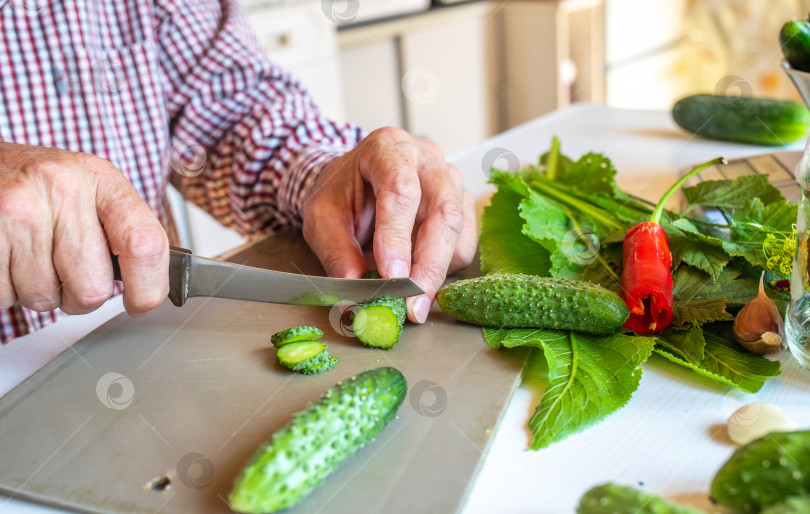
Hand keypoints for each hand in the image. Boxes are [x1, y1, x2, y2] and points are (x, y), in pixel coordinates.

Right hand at [0, 142, 168, 315]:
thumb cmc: (35, 186)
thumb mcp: (86, 189)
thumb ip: (121, 230)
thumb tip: (151, 286)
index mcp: (100, 178)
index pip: (145, 244)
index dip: (148, 287)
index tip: (140, 303)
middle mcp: (63, 187)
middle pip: (93, 287)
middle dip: (77, 295)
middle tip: (62, 271)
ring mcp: (20, 208)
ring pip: (45, 298)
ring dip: (37, 292)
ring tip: (28, 256)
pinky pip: (6, 296)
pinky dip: (6, 290)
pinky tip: (7, 258)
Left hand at [302, 128, 476, 322]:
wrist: (354, 182)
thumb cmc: (340, 195)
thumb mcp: (322, 220)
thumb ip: (337, 254)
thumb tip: (355, 295)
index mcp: (388, 149)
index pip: (401, 190)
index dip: (398, 236)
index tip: (392, 276)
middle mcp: (427, 159)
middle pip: (442, 212)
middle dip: (429, 265)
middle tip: (413, 305)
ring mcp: (450, 180)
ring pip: (457, 232)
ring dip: (436, 272)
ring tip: (408, 298)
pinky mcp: (463, 205)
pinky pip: (463, 245)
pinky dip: (443, 270)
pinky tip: (417, 276)